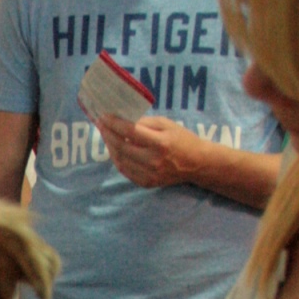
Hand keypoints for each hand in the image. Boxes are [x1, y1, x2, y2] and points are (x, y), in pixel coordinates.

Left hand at [96, 114, 212, 189]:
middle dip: (108, 134)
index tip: (103, 116)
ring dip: (110, 147)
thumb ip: (144, 122)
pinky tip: (114, 150)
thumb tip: (123, 119)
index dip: (114, 123)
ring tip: (106, 136)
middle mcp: (153, 160)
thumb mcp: (166, 124)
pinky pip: (126, 171)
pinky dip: (117, 160)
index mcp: (160, 143)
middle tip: (101, 125)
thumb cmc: (182, 139)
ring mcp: (150, 174)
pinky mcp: (147, 182)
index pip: (130, 132)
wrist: (197, 163)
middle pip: (122, 147)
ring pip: (120, 160)